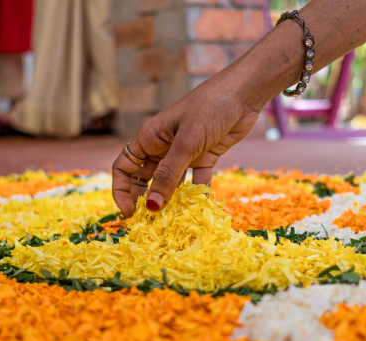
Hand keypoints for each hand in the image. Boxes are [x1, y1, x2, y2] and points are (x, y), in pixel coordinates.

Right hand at [112, 67, 261, 217]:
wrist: (244, 92)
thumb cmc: (210, 108)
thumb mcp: (186, 143)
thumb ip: (168, 175)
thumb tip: (152, 207)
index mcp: (149, 139)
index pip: (124, 168)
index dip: (122, 191)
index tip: (129, 213)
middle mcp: (162, 148)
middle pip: (145, 179)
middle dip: (144, 200)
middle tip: (149, 223)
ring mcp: (183, 154)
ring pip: (170, 184)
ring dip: (170, 201)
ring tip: (172, 222)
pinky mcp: (204, 158)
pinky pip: (196, 182)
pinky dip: (197, 195)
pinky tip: (199, 209)